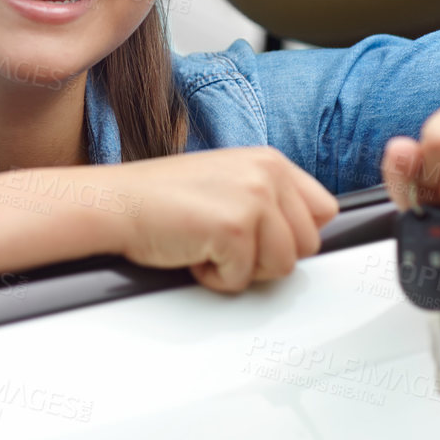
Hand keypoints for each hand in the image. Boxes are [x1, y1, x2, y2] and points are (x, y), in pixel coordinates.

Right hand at [110, 147, 339, 293]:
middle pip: (308, 245)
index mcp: (270, 161)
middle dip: (267, 257)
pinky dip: (215, 277)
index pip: (323, 211)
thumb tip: (298, 236)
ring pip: (282, 266)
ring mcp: (253, 198)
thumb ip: (268, 199)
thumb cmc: (161, 199)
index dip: (293, 235)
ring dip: (242, 269)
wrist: (115, 203)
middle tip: (227, 245)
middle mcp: (267, 174)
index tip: (262, 240)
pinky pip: (244, 279)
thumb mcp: (227, 182)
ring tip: (208, 246)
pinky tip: (192, 252)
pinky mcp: (235, 227)